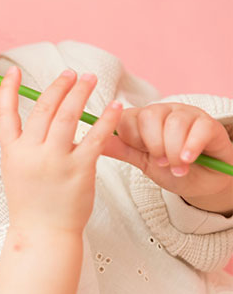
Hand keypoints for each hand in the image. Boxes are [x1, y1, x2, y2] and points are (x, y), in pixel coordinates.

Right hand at [0, 66, 123, 233]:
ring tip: (90, 79)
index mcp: (11, 152)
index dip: (8, 89)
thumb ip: (25, 145)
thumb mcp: (15, 170)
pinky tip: (114, 105)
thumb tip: (43, 117)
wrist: (43, 232)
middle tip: (71, 73)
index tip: (14, 71)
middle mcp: (30, 153)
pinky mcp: (79, 169)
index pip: (5, 113)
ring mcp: (55, 161)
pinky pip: (95, 137)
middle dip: (58, 86)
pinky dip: (106, 119)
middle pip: (44, 109)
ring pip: (68, 116)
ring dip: (80, 93)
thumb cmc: (31, 203)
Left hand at [99, 102, 232, 202]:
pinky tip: (188, 160)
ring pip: (174, 123)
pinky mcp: (209, 123)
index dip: (132, 139)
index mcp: (141, 119)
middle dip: (153, 144)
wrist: (203, 182)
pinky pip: (198, 128)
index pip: (126, 118)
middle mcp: (163, 112)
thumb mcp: (140, 161)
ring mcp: (187, 115)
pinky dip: (191, 147)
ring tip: (177, 167)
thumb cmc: (170, 169)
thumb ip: (119, 148)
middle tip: (160, 163)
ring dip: (173, 150)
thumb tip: (84, 140)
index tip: (143, 155)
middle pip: (150, 116)